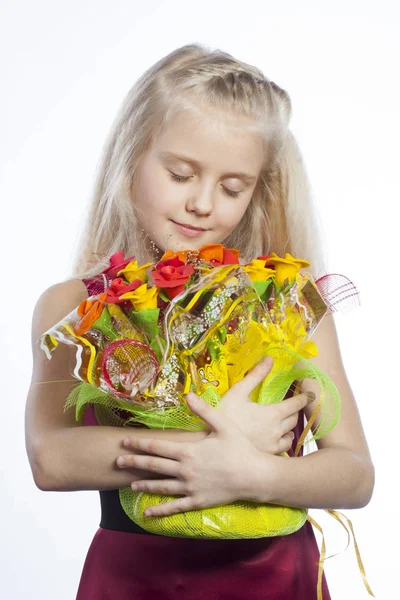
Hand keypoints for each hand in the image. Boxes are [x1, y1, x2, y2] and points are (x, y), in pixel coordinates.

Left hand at [119, 393, 266, 516]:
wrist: (254, 476)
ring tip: (129, 485)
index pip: (157, 447)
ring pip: (161, 487)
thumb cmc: (239, 448)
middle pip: (154, 466)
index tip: (125, 441)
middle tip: (118, 461)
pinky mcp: (197, 501)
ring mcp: (189, 488)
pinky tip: (147, 513)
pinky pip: (174, 507)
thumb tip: (187, 394)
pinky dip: (159, 510)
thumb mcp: (223, 424)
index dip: (139, 444)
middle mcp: (185, 471)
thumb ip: (203, 410)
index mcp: (188, 451)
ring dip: (144, 485)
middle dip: (134, 463)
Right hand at [218, 356, 315, 453]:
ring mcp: (273, 445)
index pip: (296, 404)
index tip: (311, 395)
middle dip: (295, 411)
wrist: (214, 444)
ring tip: (285, 424)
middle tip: (293, 406)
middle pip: (295, 419)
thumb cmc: (224, 415)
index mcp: (273, 413)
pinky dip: (283, 442)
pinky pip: (283, 450)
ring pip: (291, 436)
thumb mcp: (238, 391)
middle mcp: (277, 430)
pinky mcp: (267, 456)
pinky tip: (276, 440)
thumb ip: (256, 375)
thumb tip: (269, 358)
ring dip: (290, 428)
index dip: (305, 398)